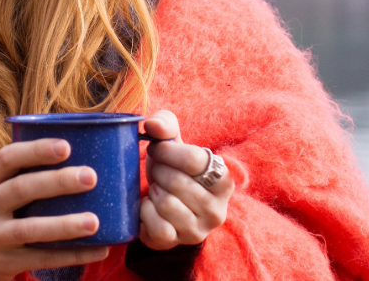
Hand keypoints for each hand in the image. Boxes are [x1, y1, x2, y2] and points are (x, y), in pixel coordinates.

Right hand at [0, 138, 112, 280]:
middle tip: (90, 177)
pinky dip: (71, 255)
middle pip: (21, 189)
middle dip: (57, 182)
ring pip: (29, 229)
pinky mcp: (4, 262)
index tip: (66, 146)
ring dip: (64, 225)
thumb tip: (83, 154)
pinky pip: (41, 258)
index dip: (36, 150)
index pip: (7, 158)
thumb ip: (23, 173)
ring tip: (94, 221)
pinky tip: (97, 250)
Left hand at [139, 110, 233, 249]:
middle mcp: (218, 210)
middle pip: (177, 182)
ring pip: (167, 204)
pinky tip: (148, 206)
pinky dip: (145, 212)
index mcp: (224, 181)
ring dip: (153, 191)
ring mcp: (198, 230)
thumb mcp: (173, 144)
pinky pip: (157, 227)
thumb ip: (166, 124)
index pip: (195, 160)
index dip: (167, 151)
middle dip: (159, 171)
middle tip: (157, 171)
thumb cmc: (171, 168)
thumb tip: (153, 125)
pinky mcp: (177, 243)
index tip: (158, 150)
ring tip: (156, 188)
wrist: (164, 204)